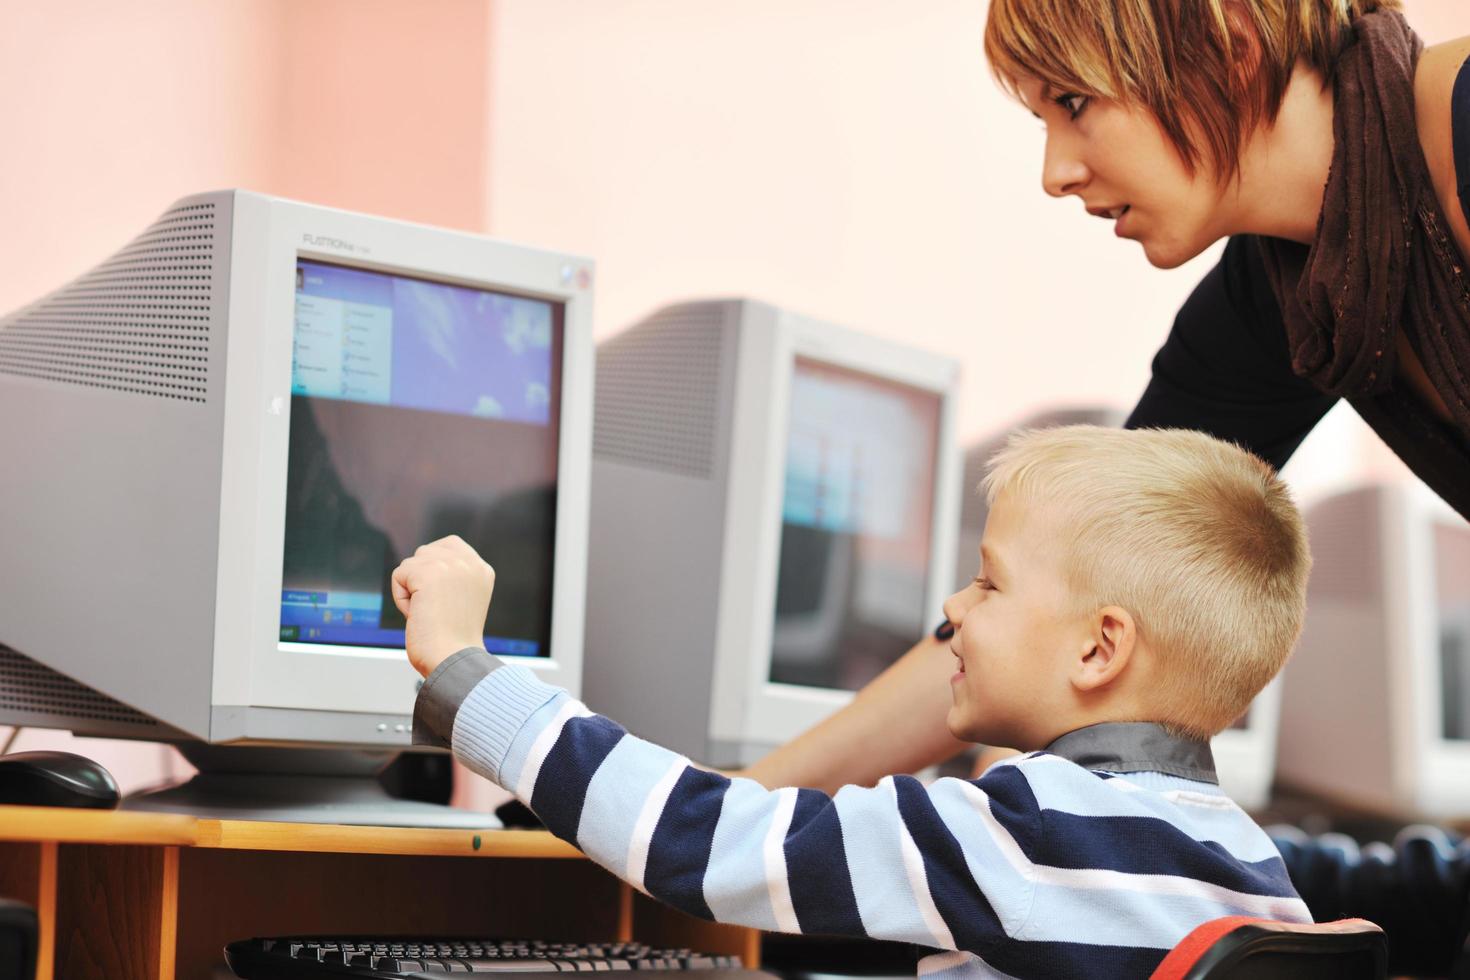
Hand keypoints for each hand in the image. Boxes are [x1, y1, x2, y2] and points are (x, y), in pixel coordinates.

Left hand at [390, 535, 495, 676]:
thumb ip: (453, 577)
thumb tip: (422, 565)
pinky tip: (419, 614)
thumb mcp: (463, 600)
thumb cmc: (454, 642)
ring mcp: (450, 565)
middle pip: (425, 554)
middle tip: (438, 610)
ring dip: (411, 591)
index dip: (435, 570)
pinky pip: (399, 575)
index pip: (449, 546)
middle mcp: (470, 562)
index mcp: (482, 570)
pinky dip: (401, 598)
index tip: (442, 599)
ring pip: (411, 565)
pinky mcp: (428, 572)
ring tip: (430, 613)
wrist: (454, 659)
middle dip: (421, 581)